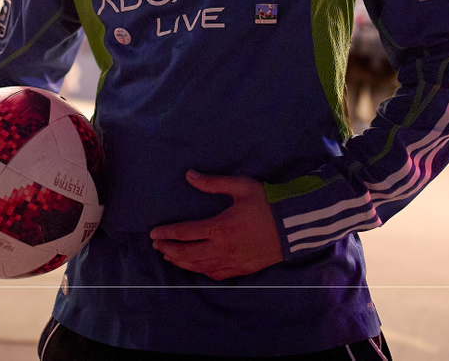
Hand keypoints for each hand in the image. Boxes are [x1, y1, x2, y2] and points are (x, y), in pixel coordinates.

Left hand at [149, 171, 284, 279]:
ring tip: (169, 256)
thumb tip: (189, 175)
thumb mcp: (241, 186)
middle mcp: (222, 248)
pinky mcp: (241, 269)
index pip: (185, 233)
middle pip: (187, 253)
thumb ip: (213, 182)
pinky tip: (194, 267)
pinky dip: (200, 271)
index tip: (153, 233)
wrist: (295, 223)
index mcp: (220, 227)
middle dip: (169, 249)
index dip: (167, 234)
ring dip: (180, 262)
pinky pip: (215, 274)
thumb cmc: (268, 202)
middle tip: (157, 245)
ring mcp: (232, 262)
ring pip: (198, 266)